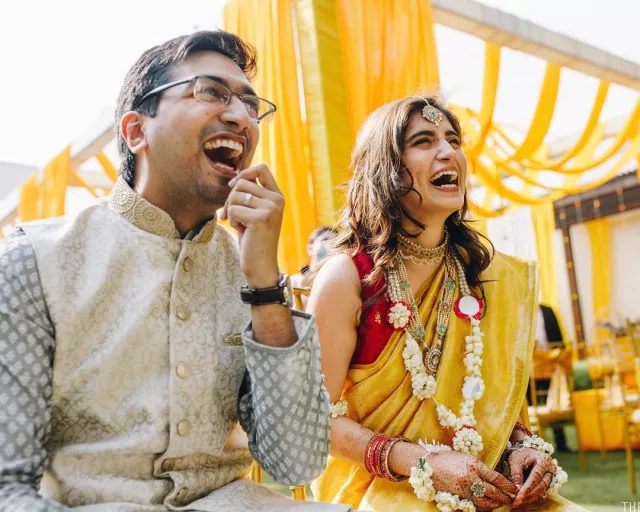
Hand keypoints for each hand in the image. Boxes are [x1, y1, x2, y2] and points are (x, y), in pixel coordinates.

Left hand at [220, 164, 283, 287]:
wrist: (261, 265)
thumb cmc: (254, 239)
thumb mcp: (255, 213)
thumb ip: (250, 196)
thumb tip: (233, 180)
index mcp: (278, 196)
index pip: (261, 168)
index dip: (244, 173)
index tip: (234, 187)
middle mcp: (277, 199)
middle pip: (242, 183)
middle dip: (230, 198)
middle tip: (233, 216)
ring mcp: (271, 208)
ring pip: (235, 196)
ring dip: (231, 211)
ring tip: (241, 225)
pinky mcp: (261, 218)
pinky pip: (233, 210)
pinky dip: (231, 221)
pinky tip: (242, 231)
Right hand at [388, 444, 516, 511]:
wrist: (429, 465)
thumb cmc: (448, 458)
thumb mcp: (466, 458)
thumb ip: (479, 467)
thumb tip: (495, 477)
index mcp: (474, 464)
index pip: (496, 477)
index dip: (508, 485)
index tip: (515, 488)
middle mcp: (470, 477)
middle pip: (493, 491)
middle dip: (505, 497)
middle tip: (513, 499)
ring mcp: (463, 489)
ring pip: (485, 501)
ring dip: (496, 503)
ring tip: (502, 503)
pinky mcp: (457, 497)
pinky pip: (474, 505)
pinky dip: (483, 507)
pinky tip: (488, 506)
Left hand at [508, 448, 554, 506]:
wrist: (524, 452)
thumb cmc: (520, 455)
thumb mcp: (515, 461)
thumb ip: (516, 475)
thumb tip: (517, 489)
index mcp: (543, 460)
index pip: (535, 477)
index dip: (527, 488)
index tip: (518, 496)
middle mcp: (550, 468)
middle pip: (541, 485)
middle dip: (529, 495)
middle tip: (518, 501)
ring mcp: (550, 475)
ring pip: (542, 489)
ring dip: (531, 497)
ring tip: (519, 502)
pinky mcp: (547, 481)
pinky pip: (541, 490)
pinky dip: (533, 496)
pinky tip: (524, 499)